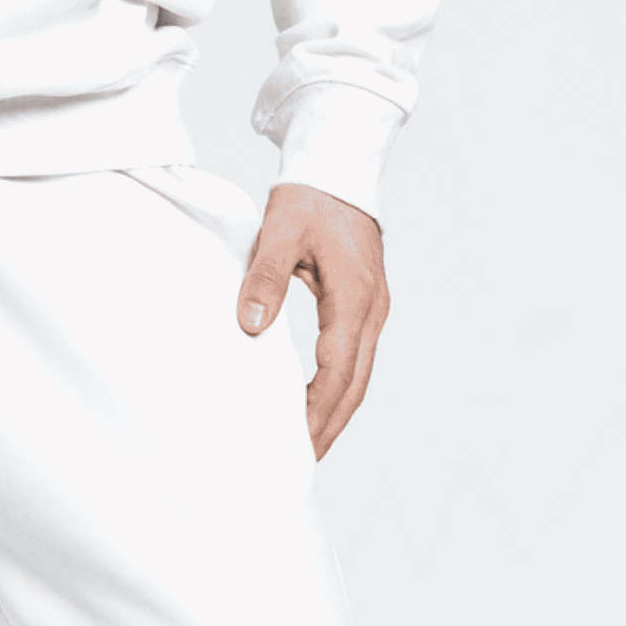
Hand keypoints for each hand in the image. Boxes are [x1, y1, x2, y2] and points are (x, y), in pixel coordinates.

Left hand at [235, 182, 389, 458]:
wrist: (340, 164)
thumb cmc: (311, 195)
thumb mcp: (280, 230)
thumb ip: (265, 277)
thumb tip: (251, 324)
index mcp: (353, 296)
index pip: (338, 371)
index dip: (317, 412)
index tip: (296, 444)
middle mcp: (371, 308)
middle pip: (355, 383)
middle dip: (329, 425)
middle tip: (300, 461)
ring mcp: (374, 306)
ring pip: (360, 374)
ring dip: (336, 409)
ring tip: (306, 441)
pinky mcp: (366, 301)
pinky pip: (356, 356)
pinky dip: (339, 385)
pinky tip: (314, 398)